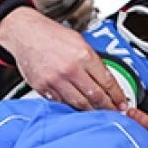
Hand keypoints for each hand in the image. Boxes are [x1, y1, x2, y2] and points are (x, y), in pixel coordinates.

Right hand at [0, 6, 127, 110]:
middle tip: (114, 112)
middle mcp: (70, 69)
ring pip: (79, 104)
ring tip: (99, 113)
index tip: (122, 103)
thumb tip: (105, 78)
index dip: (117, 96)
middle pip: (95, 96)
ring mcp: (56, 80)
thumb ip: (92, 60)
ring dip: (92, 111)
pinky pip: (62, 103)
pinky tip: (78, 109)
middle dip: (108, 107)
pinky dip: (72, 108)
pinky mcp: (43, 88)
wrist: (24, 33)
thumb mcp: (79, 40)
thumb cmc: (50, 34)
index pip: (107, 81)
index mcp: (83, 55)